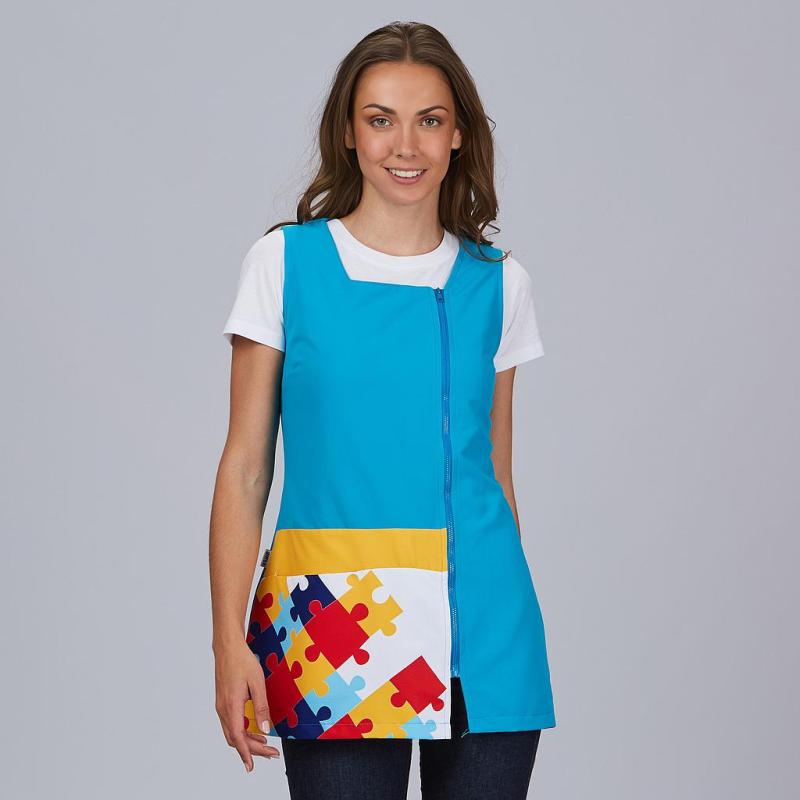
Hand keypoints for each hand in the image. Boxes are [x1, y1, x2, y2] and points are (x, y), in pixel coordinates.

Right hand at [214, 640, 280, 770]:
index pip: (237, 737)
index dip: (246, 753)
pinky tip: (255, 731)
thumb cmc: (243, 661)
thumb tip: (265, 729)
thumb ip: (261, 707)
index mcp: (231, 706)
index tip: (252, 766)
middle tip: (272, 754)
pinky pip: (231, 724)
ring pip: (232, 732)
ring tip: (266, 746)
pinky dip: (242, 732)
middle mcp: (223, 709)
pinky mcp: (223, 702)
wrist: (227, 648)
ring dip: (248, 741)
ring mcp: (221, 706)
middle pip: (235, 738)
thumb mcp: (257, 682)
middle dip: (253, 749)